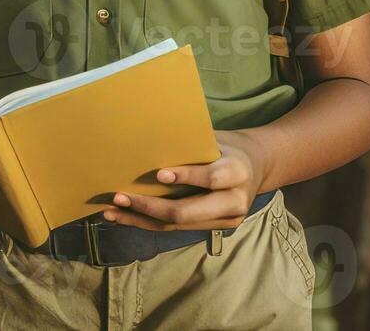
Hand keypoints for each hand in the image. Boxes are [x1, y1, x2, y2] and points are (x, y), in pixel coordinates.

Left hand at [103, 129, 266, 230]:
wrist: (257, 166)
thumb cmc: (228, 146)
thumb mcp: (216, 140)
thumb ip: (192, 146)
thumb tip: (149, 140)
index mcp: (238, 172)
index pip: (211, 178)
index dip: (186, 177)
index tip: (158, 174)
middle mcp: (235, 202)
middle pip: (188, 211)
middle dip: (151, 206)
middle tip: (120, 196)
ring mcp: (225, 221)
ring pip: (177, 225)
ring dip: (141, 219)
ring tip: (112, 210)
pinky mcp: (213, 229)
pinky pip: (176, 229)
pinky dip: (148, 223)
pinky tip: (125, 217)